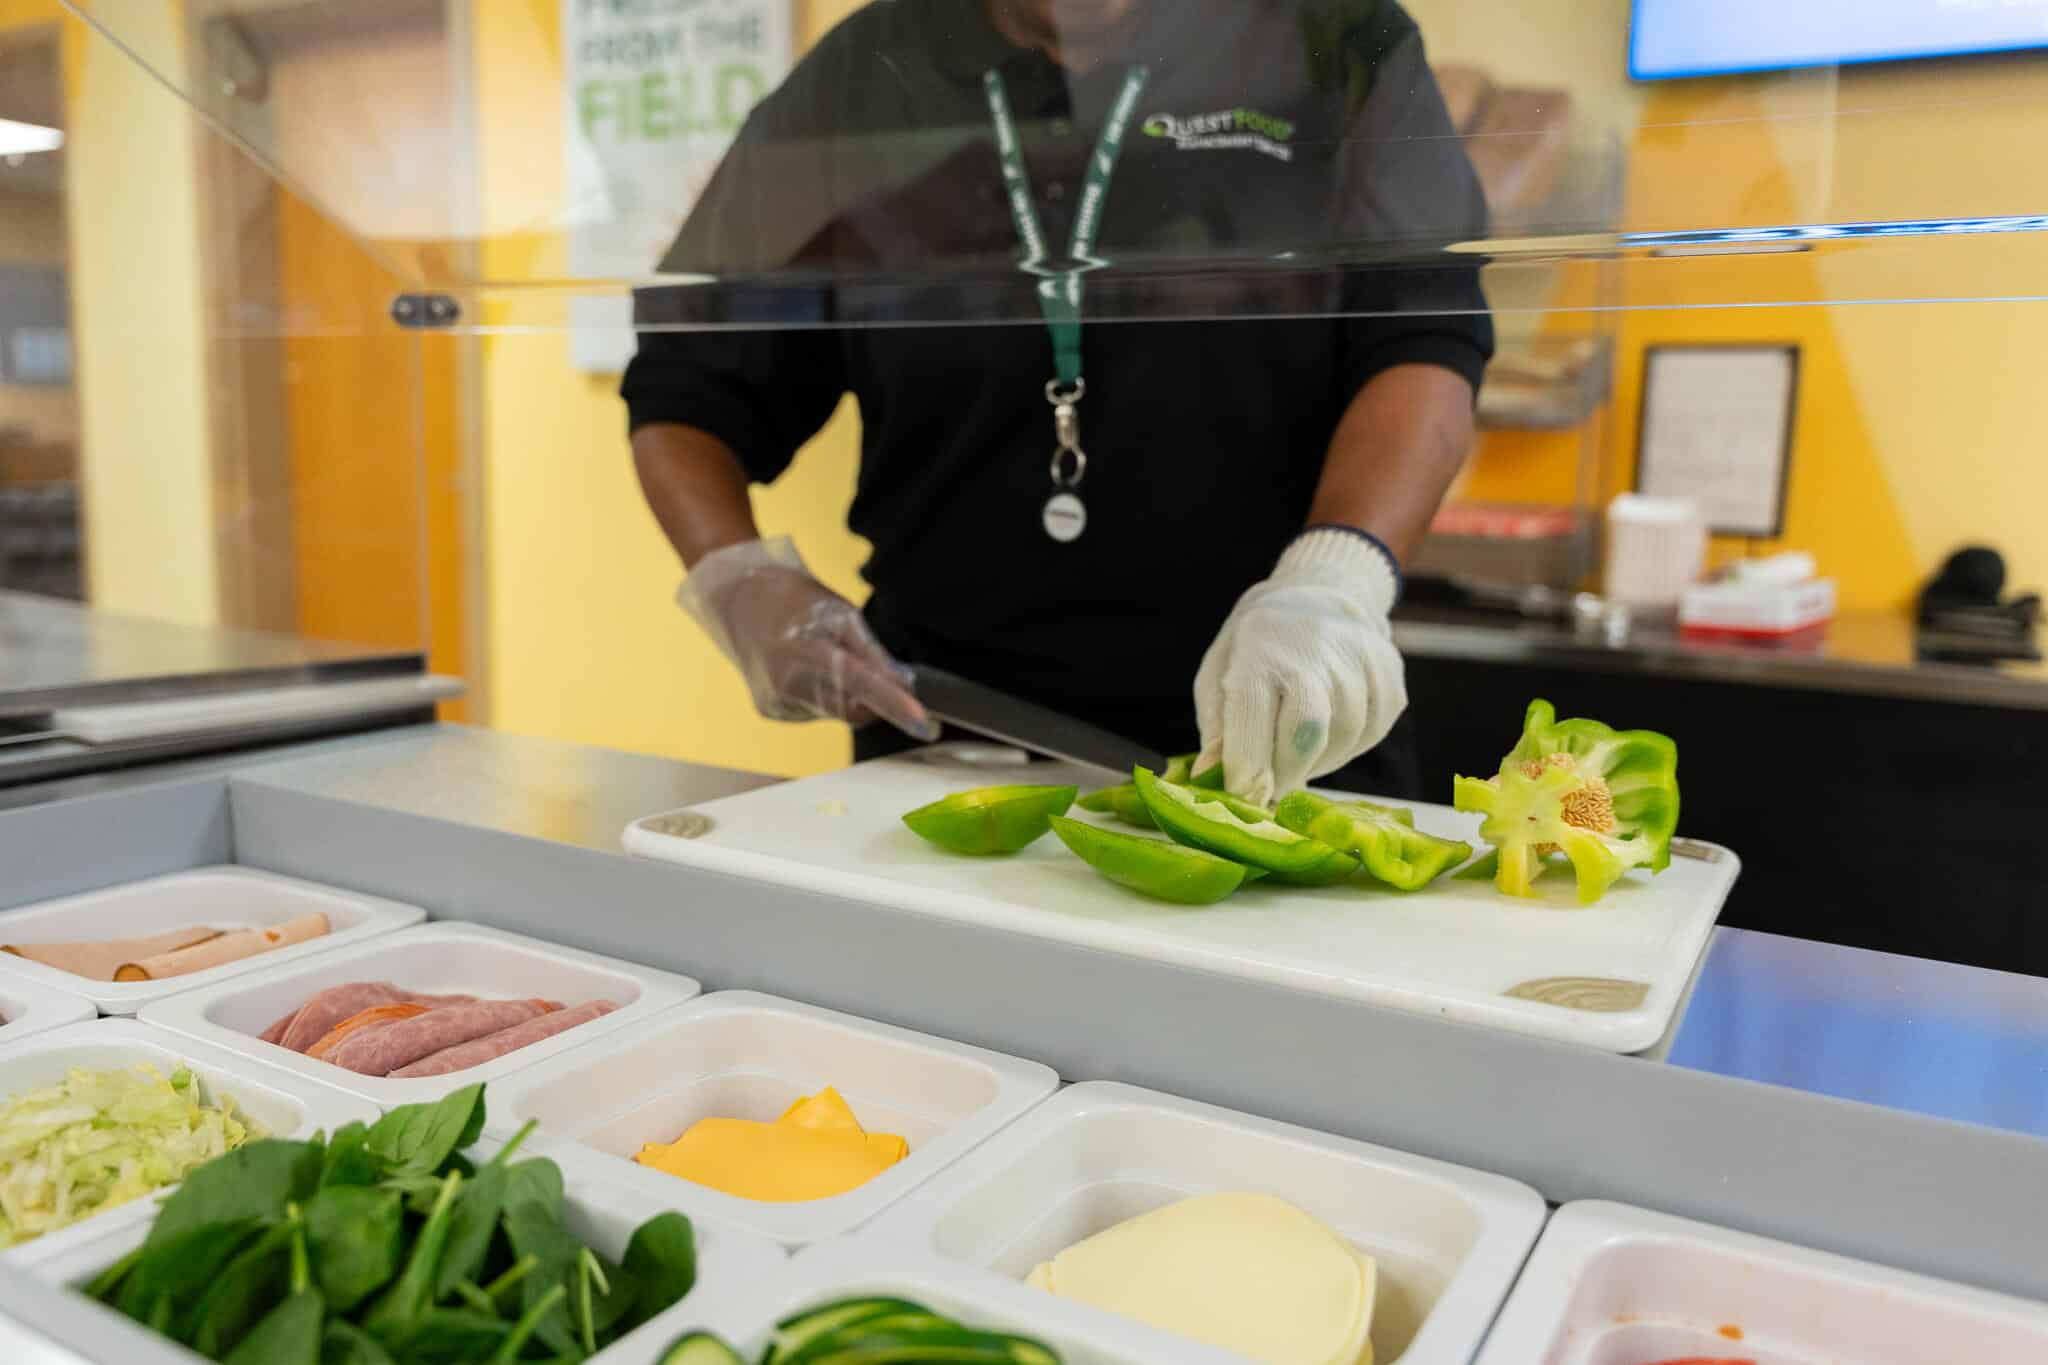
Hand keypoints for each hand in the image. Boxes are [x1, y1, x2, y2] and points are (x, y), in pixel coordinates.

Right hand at [677, 537, 938, 739]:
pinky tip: (806, 672)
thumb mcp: (840, 613)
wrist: (737, 600)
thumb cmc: (793, 600)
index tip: (924, 723)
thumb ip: (872, 653)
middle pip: (852, 710)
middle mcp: (789, 683)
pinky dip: (823, 698)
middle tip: (874, 671)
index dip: (895, 705)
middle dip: (874, 700)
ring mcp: (777, 701)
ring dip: (846, 696)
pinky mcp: (771, 711)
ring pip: (835, 714)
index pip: (862, 685)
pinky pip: (814, 712)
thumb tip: (904, 684)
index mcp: (808, 651)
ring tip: (824, 659)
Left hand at [1194, 528, 1406, 807]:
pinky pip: (1369, 736)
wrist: (1319, 596)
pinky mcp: (1390, 682)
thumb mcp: (1219, 674)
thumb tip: (1208, 777)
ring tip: (1296, 744)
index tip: (1243, 798)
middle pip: (1307, 734)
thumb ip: (1217, 729)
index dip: (1248, 767)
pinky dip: (1343, 746)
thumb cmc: (1257, 646)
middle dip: (1285, 772)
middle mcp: (1315, 650)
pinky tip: (1327, 726)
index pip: (1254, 716)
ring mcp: (1360, 664)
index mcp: (1261, 648)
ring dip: (1314, 760)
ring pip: (1340, 741)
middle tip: (1270, 785)